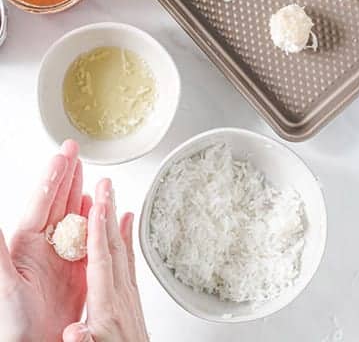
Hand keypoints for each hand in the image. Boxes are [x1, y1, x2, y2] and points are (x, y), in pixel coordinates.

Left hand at [0, 140, 89, 341]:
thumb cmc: (13, 323)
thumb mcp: (3, 281)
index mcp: (25, 244)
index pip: (42, 201)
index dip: (53, 176)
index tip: (63, 155)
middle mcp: (43, 248)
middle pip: (58, 203)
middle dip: (67, 175)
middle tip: (74, 150)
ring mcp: (61, 259)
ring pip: (75, 218)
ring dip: (83, 195)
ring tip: (91, 175)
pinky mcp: (78, 274)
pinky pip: (91, 241)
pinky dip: (98, 223)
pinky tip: (102, 211)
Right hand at [62, 179, 147, 341]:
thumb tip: (74, 332)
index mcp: (107, 307)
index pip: (101, 262)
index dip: (99, 234)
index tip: (98, 207)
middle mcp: (121, 295)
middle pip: (114, 246)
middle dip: (108, 213)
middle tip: (104, 184)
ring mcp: (128, 293)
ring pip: (122, 248)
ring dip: (116, 218)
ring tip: (110, 192)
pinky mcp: (130, 294)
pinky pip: (128, 258)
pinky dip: (127, 235)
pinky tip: (127, 219)